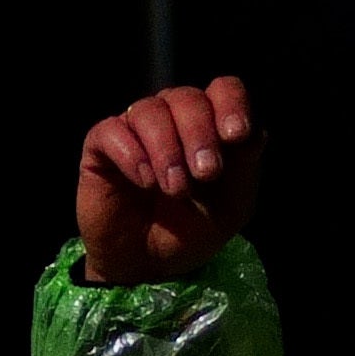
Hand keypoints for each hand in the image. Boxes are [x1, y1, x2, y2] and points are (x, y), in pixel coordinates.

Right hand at [76, 76, 261, 285]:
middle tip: (206, 174)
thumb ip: (245, 167)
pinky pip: (112, 131)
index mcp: (211, 125)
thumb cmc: (190, 232)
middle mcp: (174, 119)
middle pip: (188, 97)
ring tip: (175, 189)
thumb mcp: (231, 207)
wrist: (147, 266)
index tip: (236, 135)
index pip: (223, 89)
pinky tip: (144, 182)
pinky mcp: (101, 146)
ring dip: (167, 149)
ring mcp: (136, 129)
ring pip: (150, 110)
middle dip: (200, 134)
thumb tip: (253, 131)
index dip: (231, 104)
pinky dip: (132, 155)